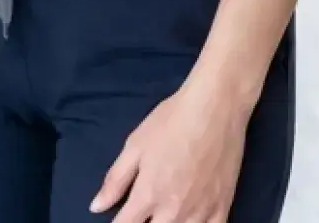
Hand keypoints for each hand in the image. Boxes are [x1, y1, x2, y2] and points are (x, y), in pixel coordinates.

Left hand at [89, 72, 251, 221]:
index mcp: (148, 195)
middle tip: (144, 214)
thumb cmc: (171, 121)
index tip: (121, 219)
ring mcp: (200, 213)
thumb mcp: (136, 144)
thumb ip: (115, 179)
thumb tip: (96, 207)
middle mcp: (173, 211)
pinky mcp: (222, 208)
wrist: (215, 106)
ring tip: (164, 217)